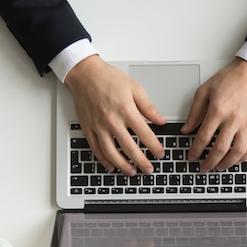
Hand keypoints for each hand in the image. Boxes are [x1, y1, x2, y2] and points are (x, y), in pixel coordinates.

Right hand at [64, 55, 165, 175]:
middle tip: (149, 170)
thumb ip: (148, 107)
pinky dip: (104, 161)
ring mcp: (98, 126)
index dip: (154, 147)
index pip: (144, 134)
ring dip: (123, 165)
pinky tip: (112, 166)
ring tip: (132, 172)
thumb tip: (161, 120)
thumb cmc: (109, 78)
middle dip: (141, 162)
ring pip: (111, 153)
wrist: (86, 74)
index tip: (160, 154)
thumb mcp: (134, 88)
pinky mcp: (88, 129)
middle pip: (129, 147)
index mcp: (126, 110)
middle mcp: (111, 120)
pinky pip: (96, 149)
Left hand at [182, 58, 246, 171]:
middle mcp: (233, 119)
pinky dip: (243, 157)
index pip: (203, 138)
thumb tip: (186, 130)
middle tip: (204, 168)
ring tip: (219, 168)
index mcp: (217, 110)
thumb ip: (194, 112)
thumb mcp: (204, 91)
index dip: (195, 151)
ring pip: (237, 152)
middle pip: (219, 149)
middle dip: (209, 162)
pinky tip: (236, 161)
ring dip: (226, 164)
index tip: (192, 157)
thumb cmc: (229, 79)